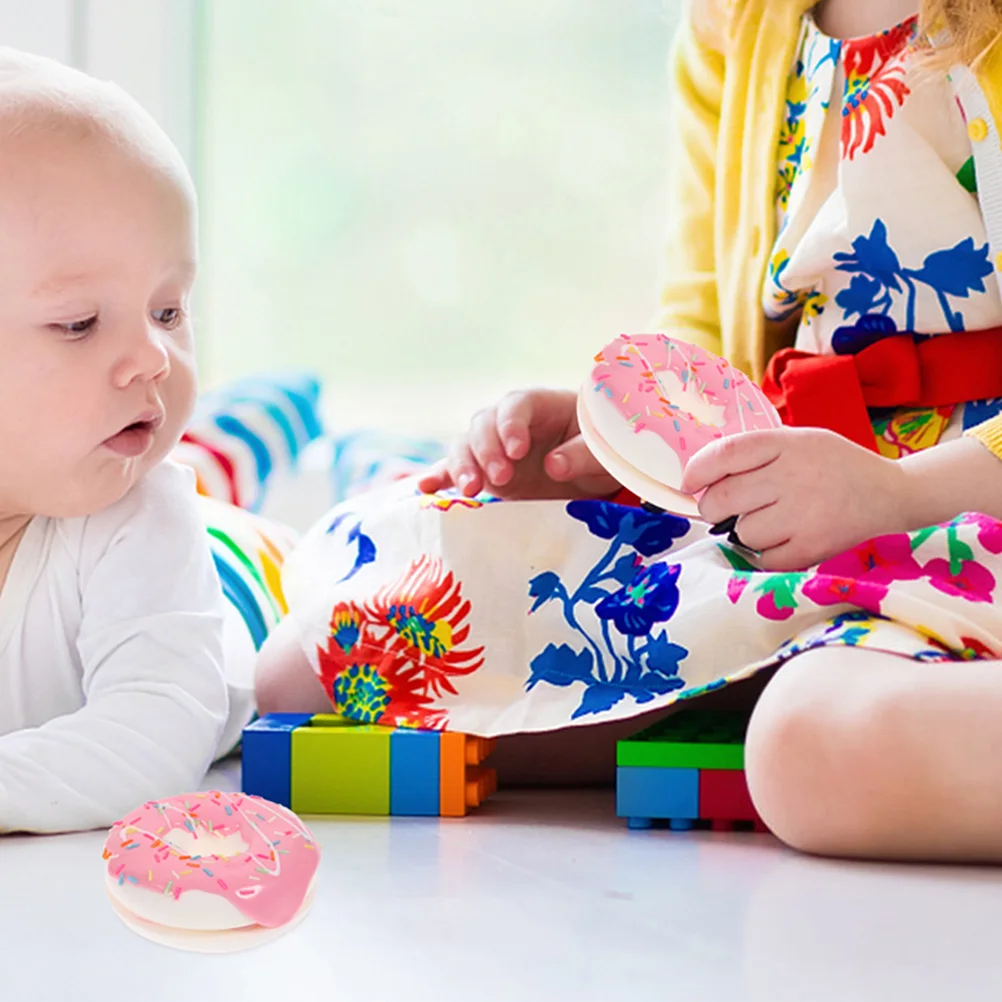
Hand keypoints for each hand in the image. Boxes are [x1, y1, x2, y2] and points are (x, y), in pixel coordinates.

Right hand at [417, 388, 620, 500]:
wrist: (593, 472)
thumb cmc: (601, 451)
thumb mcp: (602, 453)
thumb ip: (582, 455)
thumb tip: (554, 465)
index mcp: (540, 405)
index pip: (515, 405)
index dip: (511, 424)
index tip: (517, 451)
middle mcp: (509, 422)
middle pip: (483, 423)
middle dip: (486, 450)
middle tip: (500, 478)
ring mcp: (492, 447)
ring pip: (465, 445)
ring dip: (462, 466)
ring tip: (471, 490)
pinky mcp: (483, 471)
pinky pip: (454, 470)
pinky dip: (440, 478)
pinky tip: (425, 489)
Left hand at [679, 427, 907, 570]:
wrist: (889, 493)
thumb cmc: (832, 465)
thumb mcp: (796, 441)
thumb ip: (754, 454)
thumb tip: (701, 478)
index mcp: (785, 444)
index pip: (723, 455)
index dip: (696, 471)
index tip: (689, 483)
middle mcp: (792, 477)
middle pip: (722, 498)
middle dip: (712, 507)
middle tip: (722, 509)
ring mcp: (803, 514)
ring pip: (741, 532)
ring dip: (743, 531)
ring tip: (767, 521)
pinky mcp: (812, 547)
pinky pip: (763, 558)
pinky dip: (764, 553)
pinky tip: (781, 539)